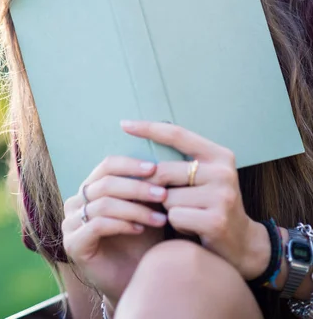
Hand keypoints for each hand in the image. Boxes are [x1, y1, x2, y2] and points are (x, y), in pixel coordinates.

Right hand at [62, 156, 168, 304]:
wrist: (133, 280)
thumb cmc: (141, 241)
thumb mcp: (145, 208)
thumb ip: (146, 188)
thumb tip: (163, 165)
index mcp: (90, 188)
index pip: (106, 166)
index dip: (130, 165)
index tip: (155, 169)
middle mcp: (75, 203)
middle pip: (105, 183)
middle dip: (137, 187)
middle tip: (163, 194)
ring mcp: (70, 223)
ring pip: (103, 204)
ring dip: (135, 209)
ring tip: (160, 218)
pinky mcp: (72, 244)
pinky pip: (97, 225)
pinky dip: (122, 224)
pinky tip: (140, 230)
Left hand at [120, 120, 270, 279]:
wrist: (243, 243)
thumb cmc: (211, 205)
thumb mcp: (202, 178)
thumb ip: (179, 164)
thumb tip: (139, 157)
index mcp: (219, 155)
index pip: (177, 134)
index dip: (149, 128)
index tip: (124, 124)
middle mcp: (223, 171)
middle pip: (164, 171)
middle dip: (157, 187)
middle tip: (172, 198)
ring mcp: (221, 196)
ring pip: (167, 197)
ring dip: (169, 208)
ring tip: (190, 214)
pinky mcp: (215, 220)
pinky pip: (174, 216)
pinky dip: (177, 224)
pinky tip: (193, 227)